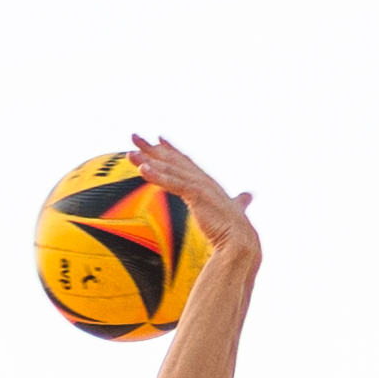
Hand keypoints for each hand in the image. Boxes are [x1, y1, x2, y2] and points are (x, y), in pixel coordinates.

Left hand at [124, 132, 257, 265]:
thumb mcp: (234, 209)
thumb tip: (248, 196)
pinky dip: (157, 176)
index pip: (185, 162)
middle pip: (172, 160)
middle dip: (152, 148)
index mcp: (207, 182)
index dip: (171, 150)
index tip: (157, 139)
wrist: (241, 240)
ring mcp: (200, 186)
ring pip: (168, 170)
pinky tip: (142, 169)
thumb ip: (239, 201)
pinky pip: (172, 183)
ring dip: (148, 160)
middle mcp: (203, 179)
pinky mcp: (197, 195)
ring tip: (130, 153)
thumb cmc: (236, 228)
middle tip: (134, 136)